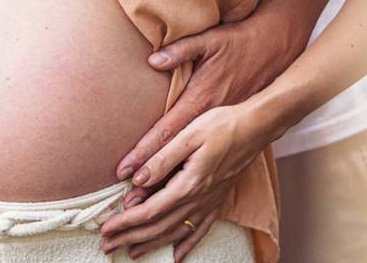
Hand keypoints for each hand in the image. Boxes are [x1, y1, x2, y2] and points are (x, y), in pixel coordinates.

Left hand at [113, 19, 289, 258]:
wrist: (260, 120)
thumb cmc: (226, 117)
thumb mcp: (192, 129)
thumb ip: (164, 154)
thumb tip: (138, 177)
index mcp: (190, 178)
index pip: (150, 207)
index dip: (126, 221)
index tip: (105, 229)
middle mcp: (200, 194)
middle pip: (160, 223)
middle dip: (131, 236)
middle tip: (106, 245)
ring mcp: (212, 197)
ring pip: (177, 228)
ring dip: (152, 242)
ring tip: (131, 253)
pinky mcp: (221, 193)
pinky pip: (202, 226)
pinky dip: (187, 241)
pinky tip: (178, 252)